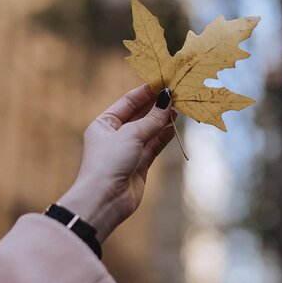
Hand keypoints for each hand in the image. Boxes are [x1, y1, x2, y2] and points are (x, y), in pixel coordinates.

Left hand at [58, 84, 174, 242]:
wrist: (105, 200)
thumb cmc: (110, 162)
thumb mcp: (131, 135)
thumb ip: (151, 119)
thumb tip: (166, 101)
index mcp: (104, 124)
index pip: (127, 102)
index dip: (145, 92)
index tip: (163, 82)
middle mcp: (115, 136)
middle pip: (139, 116)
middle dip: (156, 106)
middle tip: (175, 95)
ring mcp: (127, 151)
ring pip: (148, 131)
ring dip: (161, 121)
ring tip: (177, 109)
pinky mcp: (138, 165)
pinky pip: (153, 146)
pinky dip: (163, 137)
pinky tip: (172, 128)